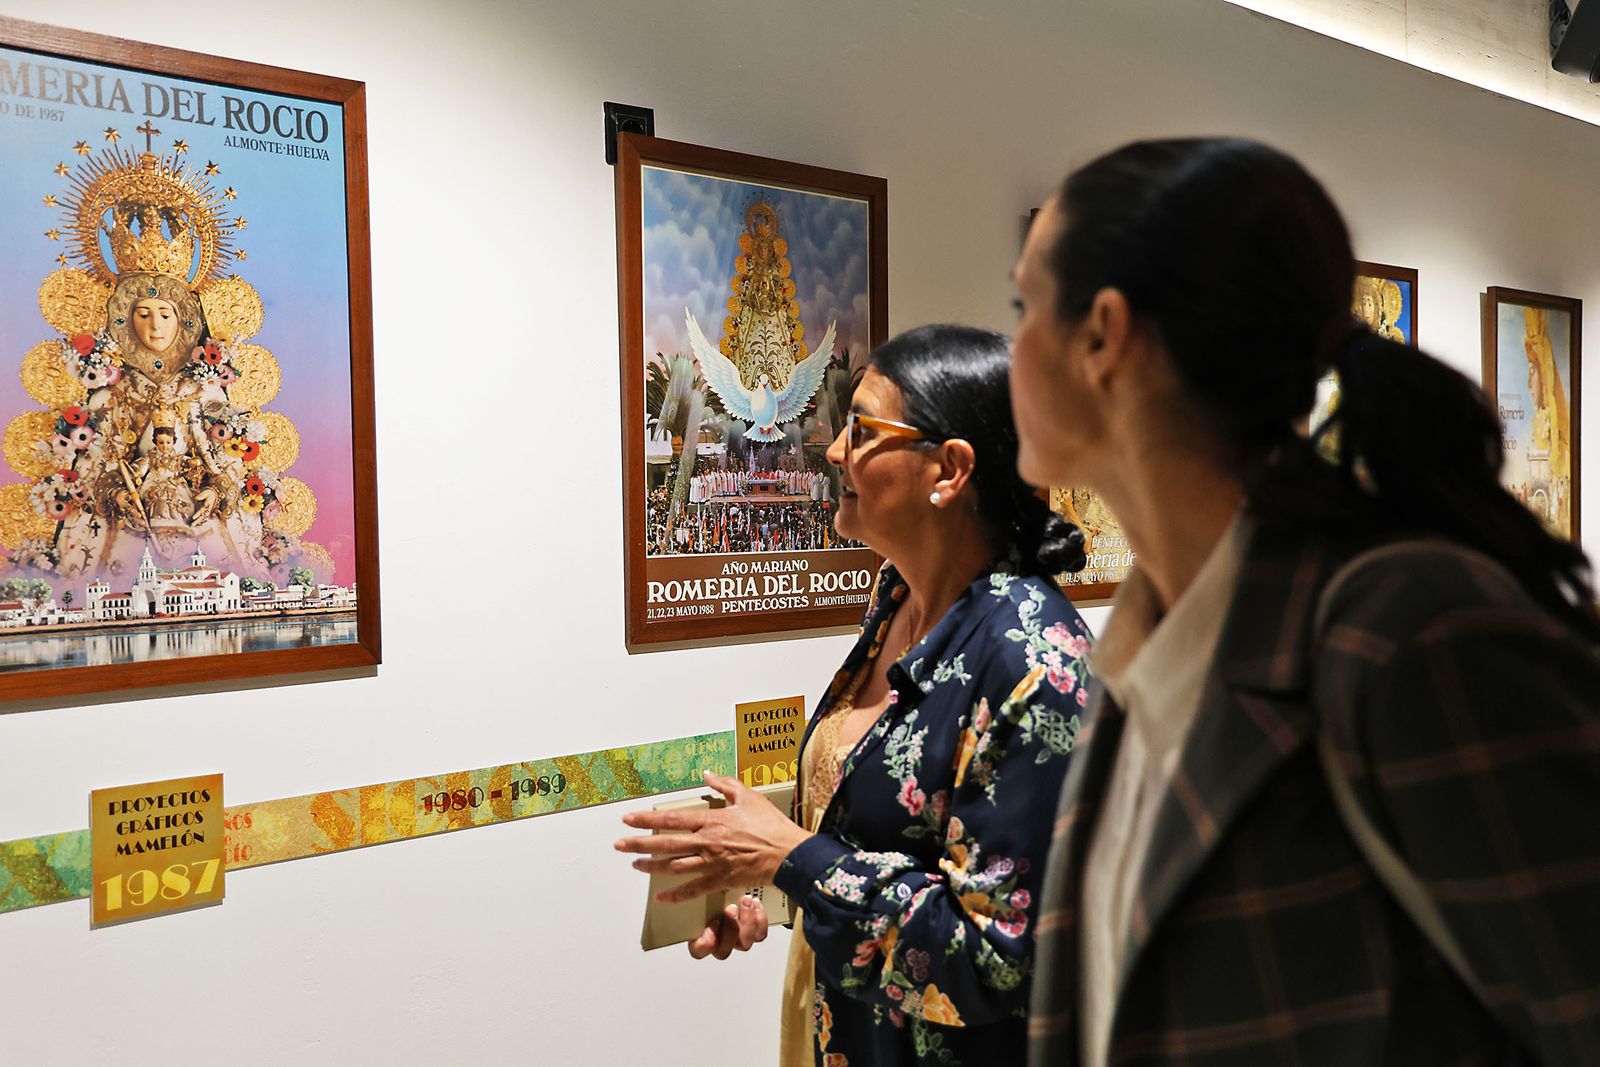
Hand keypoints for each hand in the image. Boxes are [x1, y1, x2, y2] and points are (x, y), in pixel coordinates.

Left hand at [615, 771, 810, 902]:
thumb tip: (706, 774)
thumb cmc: (770, 824)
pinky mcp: (720, 881)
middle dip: (639, 844)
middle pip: (665, 844)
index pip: (672, 819)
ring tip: (635, 865)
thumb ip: (724, 784)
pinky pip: (693, 889)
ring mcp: (712, 863)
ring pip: (674, 866)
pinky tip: (661, 896)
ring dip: (651, 867)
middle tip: (619, 845)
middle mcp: (707, 842)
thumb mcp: (748, 796)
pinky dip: (676, 894)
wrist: (788, 854)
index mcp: (712, 820)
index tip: (628, 819)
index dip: (647, 819)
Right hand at [687, 895, 769, 959]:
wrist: (735, 882)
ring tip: (744, 901)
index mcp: (699, 933)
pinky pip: (759, 935)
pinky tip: (755, 904)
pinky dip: (760, 919)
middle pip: (723, 952)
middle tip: (731, 908)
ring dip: (746, 922)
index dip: (706, 943)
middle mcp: (719, 940)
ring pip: (743, 945)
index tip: (713, 923)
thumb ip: (696, 896)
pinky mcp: (754, 933)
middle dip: (729, 930)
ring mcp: (737, 939)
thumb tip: (683, 889)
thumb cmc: (714, 888)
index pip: (698, 951)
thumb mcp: (703, 890)